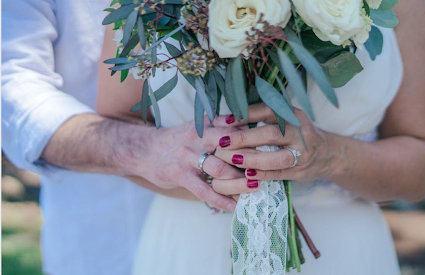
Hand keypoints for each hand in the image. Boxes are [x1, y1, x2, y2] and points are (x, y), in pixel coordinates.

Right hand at [129, 116, 257, 211]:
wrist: (143, 150)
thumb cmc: (178, 140)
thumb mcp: (198, 126)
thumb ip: (221, 125)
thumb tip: (251, 126)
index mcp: (206, 124)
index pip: (235, 126)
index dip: (254, 135)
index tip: (272, 144)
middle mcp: (199, 137)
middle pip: (231, 146)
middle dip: (251, 158)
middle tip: (269, 168)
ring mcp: (189, 156)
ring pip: (220, 169)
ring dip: (239, 180)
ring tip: (255, 188)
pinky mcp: (180, 175)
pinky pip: (204, 190)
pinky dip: (221, 200)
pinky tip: (233, 207)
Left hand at [214, 103, 336, 182]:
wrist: (328, 154)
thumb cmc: (297, 135)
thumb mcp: (285, 120)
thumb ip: (261, 119)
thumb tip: (226, 119)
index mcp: (291, 115)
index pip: (267, 111)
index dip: (246, 115)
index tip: (225, 121)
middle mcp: (299, 131)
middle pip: (271, 134)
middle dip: (245, 138)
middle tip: (223, 142)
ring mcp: (302, 152)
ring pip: (277, 157)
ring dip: (253, 158)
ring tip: (233, 159)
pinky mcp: (301, 170)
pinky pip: (280, 173)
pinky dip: (263, 174)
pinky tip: (247, 174)